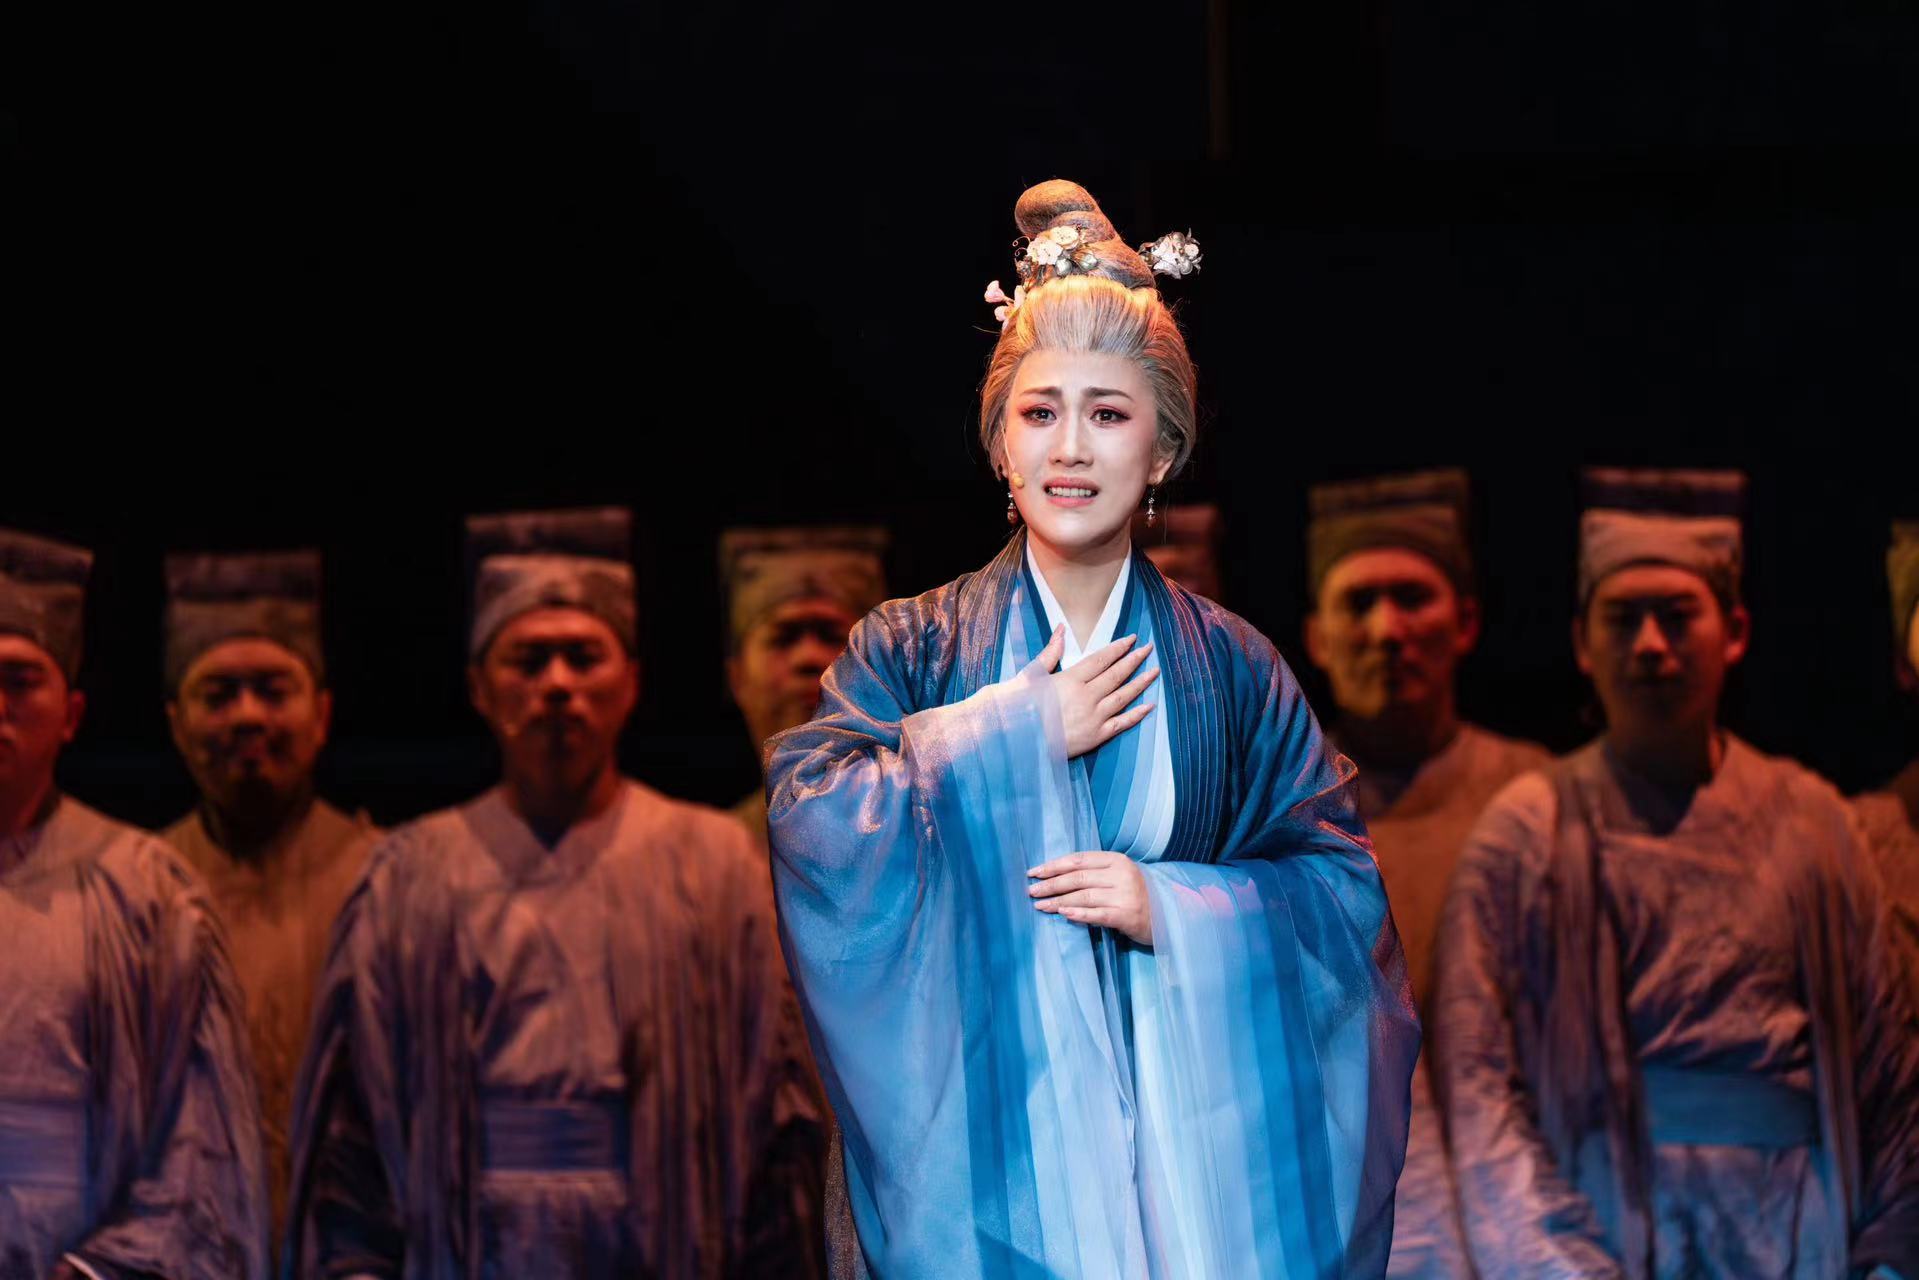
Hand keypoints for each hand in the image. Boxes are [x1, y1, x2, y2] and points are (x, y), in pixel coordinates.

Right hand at [1022, 625, 1158, 759]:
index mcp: (1071, 679)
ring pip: (1123, 696)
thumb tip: (1062, 629)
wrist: (1014, 739)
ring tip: (1154, 671)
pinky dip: (1137, 714)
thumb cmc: (1019, 705)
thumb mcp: (1033, 674)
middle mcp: (1086, 696)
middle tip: (1149, 648)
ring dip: (1141, 683)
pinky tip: (1149, 706)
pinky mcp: (1096, 736)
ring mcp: (1093, 717)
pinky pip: (1122, 723)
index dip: (1118, 648)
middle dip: (1135, 660)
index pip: (1101, 659)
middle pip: (1117, 674)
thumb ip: (1051, 652)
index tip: (1132, 639)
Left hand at [1028, 851, 1153, 945]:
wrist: (1166, 915)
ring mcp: (1125, 895)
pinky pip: (1097, 914)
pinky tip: (1063, 914)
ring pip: (1084, 896)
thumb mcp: (1117, 876)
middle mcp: (1121, 874)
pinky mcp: (1127, 915)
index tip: (1034, 873)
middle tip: (1032, 891)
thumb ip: (1093, 873)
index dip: (1054, 866)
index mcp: (1116, 860)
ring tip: (1041, 905)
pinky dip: (1078, 914)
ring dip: (1058, 901)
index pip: (1078, 860)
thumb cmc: (1135, 894)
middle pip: (1078, 878)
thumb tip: (1056, 877)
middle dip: (1051, 884)